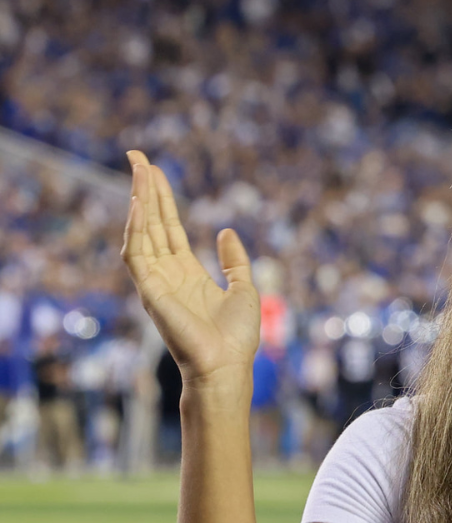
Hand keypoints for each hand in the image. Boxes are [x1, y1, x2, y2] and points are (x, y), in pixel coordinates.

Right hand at [120, 151, 260, 392]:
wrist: (227, 366)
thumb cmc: (236, 337)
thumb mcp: (244, 288)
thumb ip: (235, 260)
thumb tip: (225, 231)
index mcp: (187, 271)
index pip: (169, 225)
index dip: (161, 198)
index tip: (153, 169)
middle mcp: (167, 272)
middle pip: (152, 221)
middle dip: (145, 189)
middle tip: (136, 156)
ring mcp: (155, 281)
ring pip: (142, 230)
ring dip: (139, 200)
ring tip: (139, 169)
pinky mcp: (150, 291)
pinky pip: (136, 253)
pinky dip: (136, 228)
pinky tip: (140, 204)